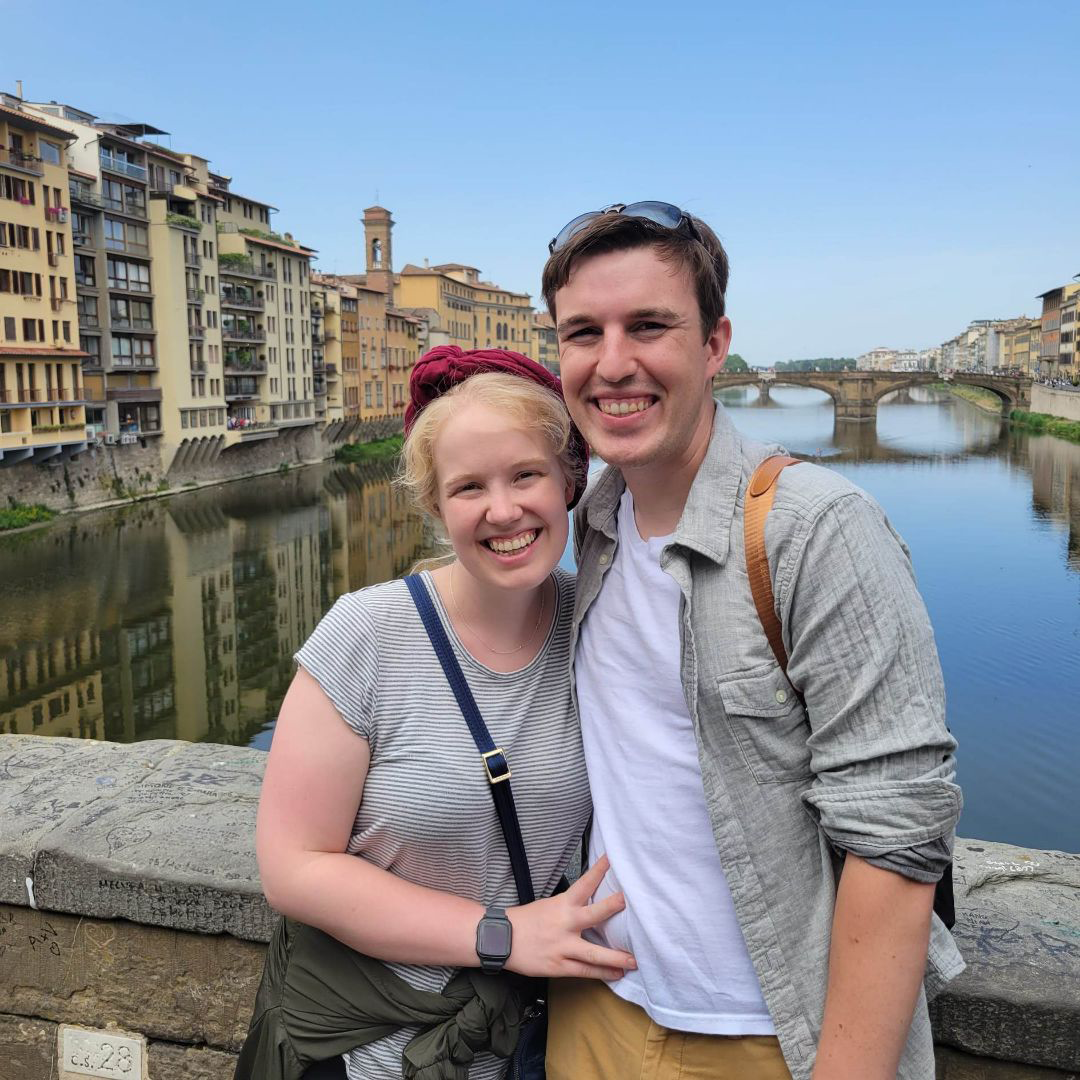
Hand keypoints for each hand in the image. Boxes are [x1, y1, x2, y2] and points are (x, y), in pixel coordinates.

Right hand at [505, 856, 635, 980]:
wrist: (502, 939)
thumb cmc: (527, 920)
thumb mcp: (549, 905)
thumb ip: (571, 907)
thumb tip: (594, 903)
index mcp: (562, 904)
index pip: (584, 884)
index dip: (598, 871)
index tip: (612, 859)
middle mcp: (565, 924)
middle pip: (594, 915)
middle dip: (613, 908)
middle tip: (631, 904)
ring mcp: (563, 947)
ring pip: (594, 953)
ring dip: (616, 957)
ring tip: (634, 961)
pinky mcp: (559, 966)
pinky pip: (585, 971)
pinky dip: (602, 973)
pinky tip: (617, 974)